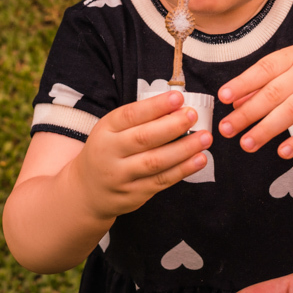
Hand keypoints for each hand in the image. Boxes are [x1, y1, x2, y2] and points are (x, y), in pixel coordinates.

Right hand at [70, 90, 211, 218]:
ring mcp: (121, 176)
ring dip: (184, 149)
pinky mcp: (134, 195)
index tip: (178, 97)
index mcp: (105, 131)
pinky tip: (200, 159)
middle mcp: (110, 153)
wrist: (87, 192)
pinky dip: (183, 170)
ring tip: (205, 137)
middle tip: (193, 115)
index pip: (130, 115)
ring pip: (156, 162)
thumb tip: (177, 105)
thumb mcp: (112, 131)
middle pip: (144, 138)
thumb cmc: (108, 152)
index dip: (155, 106)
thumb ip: (139, 119)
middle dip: (172, 126)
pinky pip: (162, 181)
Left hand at [216, 45, 292, 158]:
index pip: (265, 68)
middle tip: (227, 129)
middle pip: (275, 92)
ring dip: (267, 129)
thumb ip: (266, 84)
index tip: (223, 98)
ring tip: (247, 144)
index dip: (243, 83)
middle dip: (248, 112)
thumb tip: (235, 103)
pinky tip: (283, 152)